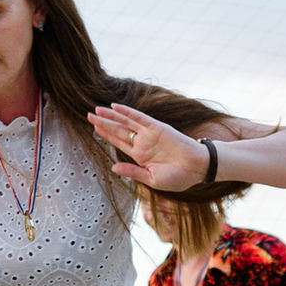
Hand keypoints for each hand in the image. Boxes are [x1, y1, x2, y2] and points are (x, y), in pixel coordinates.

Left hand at [87, 104, 213, 191]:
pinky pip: (139, 117)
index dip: (106, 135)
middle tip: (88, 115)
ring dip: (111, 116)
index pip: (119, 143)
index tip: (93, 129)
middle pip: (118, 130)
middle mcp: (143, 143)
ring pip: (125, 122)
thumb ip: (133, 172)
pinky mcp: (157, 128)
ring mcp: (149, 134)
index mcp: (140, 156)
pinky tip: (114, 107)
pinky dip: (127, 112)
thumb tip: (113, 168)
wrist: (198, 169)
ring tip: (96, 110)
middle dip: (103, 123)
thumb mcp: (152, 179)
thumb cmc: (178, 178)